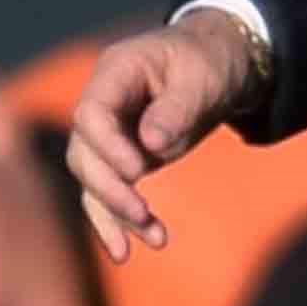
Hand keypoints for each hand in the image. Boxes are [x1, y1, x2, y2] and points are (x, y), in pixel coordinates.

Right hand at [63, 11, 262, 263]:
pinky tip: (143, 245)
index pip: (90, 115)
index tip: (138, 172)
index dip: (107, 147)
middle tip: (142, 213)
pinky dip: (123, 221)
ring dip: (117, 215)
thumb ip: (177, 108)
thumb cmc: (211, 60)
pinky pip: (112, 194)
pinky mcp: (125, 159)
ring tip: (155, 240)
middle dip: (109, 189)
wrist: (222, 63)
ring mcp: (111, 134)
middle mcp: (104, 104)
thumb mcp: (204, 77)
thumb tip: (151, 144)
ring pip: (94, 181)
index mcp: (116, 72)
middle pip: (83, 154)